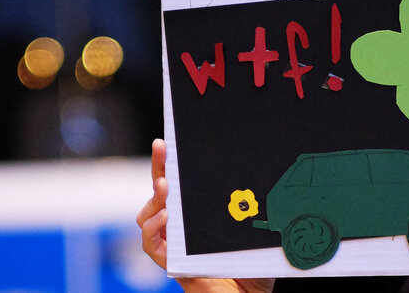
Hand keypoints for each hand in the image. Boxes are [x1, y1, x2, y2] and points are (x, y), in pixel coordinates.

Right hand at [136, 139, 274, 292]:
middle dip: (159, 167)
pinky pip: (151, 245)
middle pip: (161, 193)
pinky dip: (153, 229)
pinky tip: (164, 217)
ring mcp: (174, 244)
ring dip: (155, 199)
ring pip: (148, 216)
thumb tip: (260, 176)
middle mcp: (182, 227)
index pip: (182, 184)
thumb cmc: (255, 266)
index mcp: (198, 216)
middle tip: (162, 148)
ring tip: (165, 186)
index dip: (172, 163)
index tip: (169, 141)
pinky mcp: (171, 263)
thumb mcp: (255, 229)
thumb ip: (252, 208)